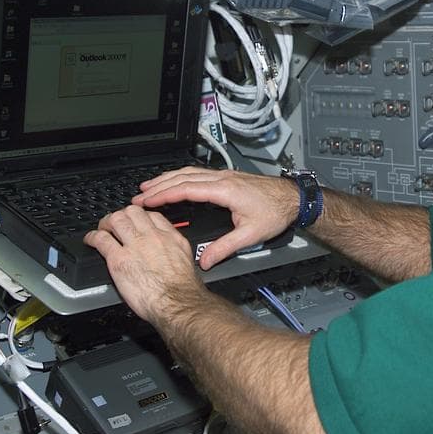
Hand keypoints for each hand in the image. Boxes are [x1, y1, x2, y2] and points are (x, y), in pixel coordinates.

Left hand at [84, 206, 202, 324]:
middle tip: (116, 224)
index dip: (141, 217)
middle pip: (133, 212)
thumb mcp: (186, 261)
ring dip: (106, 223)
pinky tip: (90, 240)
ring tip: (102, 229)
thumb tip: (166, 253)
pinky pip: (101, 240)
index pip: (152, 216)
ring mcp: (135, 246)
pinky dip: (92, 237)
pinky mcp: (119, 259)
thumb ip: (174, 252)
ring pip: (116, 219)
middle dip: (122, 215)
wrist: (176, 302)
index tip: (136, 223)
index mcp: (171, 237)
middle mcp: (152, 237)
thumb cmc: (182, 290)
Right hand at [132, 167, 296, 268]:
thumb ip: (225, 248)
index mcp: (224, 190)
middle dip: (158, 186)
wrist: (292, 198)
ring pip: (189, 173)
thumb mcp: (250, 235)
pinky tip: (175, 182)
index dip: (164, 195)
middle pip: (182, 178)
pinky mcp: (228, 177)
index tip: (147, 200)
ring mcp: (224, 176)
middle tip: (139, 195)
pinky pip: (197, 174)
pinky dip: (180, 177)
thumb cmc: (275, 212)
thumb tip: (205, 260)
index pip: (186, 189)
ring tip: (149, 187)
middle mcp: (222, 179)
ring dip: (167, 179)